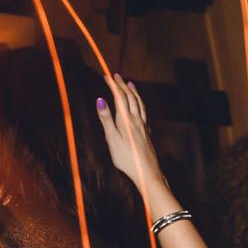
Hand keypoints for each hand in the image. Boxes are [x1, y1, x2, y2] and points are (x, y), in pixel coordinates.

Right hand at [96, 73, 164, 191]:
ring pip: (140, 104)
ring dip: (134, 92)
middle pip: (131, 98)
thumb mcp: (112, 139)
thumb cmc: (126, 158)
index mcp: (126, 120)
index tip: (106, 75)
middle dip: (123, 85)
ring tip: (130, 84)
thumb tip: (100, 99)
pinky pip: (144, 112)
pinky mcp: (147, 132)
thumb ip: (106, 119)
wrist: (146, 172)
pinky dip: (140, 103)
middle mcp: (137, 120)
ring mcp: (144, 126)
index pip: (120, 97)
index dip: (113, 85)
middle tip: (116, 76)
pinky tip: (139, 107)